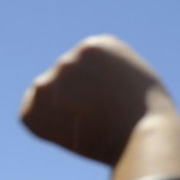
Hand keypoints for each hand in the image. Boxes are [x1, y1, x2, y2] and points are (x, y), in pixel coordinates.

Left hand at [20, 35, 177, 165]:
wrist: (146, 135)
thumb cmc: (149, 115)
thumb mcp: (134, 80)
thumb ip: (106, 72)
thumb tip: (79, 86)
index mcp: (99, 45)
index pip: (85, 70)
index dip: (98, 93)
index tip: (117, 105)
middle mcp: (73, 55)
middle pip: (67, 82)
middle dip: (78, 101)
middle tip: (104, 120)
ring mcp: (54, 76)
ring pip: (48, 98)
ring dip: (61, 112)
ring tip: (89, 126)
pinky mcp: (37, 99)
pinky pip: (30, 114)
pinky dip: (45, 126)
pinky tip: (71, 132)